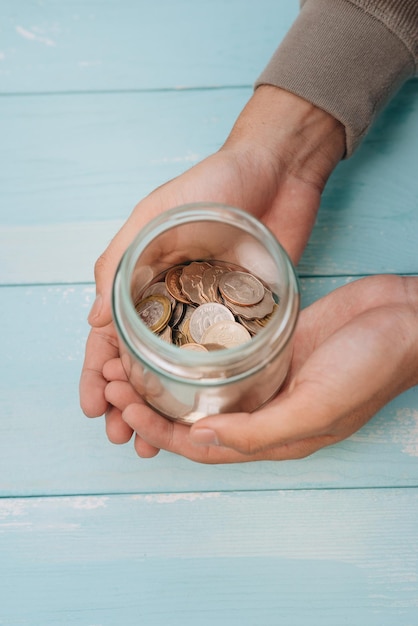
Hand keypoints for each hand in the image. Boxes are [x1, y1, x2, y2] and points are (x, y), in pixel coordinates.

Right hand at [79, 85, 344, 425]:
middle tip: (122, 437)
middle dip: (126, 400)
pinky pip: (223, 358)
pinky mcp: (245, 314)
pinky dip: (208, 389)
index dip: (97, 372)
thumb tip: (92, 319)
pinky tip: (202, 413)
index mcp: (142, 279)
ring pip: (178, 369)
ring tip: (154, 442)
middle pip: (141, 361)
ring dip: (162, 405)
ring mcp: (208, 312)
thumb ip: (120, 262)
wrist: (278, 170)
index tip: (94, 407)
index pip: (109, 334)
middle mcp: (172, 301)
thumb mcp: (155, 214)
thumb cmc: (212, 183)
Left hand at [104, 275, 417, 461]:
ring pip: (203, 387)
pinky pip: (224, 355)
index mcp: (273, 436)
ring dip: (165, 377)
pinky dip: (193, 352)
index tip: (124, 403)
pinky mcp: (272, 346)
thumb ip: (262, 430)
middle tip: (113, 377)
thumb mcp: (319, 406)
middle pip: (194, 416)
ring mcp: (267, 377)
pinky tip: (171, 336)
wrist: (406, 319)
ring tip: (129, 357)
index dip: (158, 429)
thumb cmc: (372, 366)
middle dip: (150, 402)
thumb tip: (202, 439)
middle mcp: (264, 410)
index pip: (200, 445)